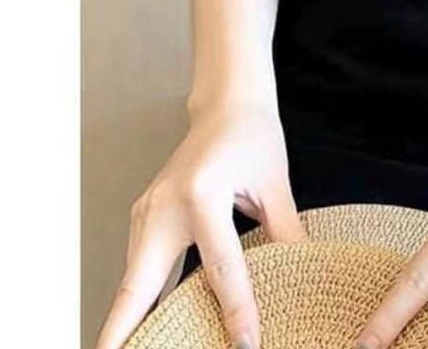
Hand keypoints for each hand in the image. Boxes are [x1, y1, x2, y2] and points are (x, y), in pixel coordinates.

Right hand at [94, 101, 304, 348]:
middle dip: (124, 332)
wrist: (226, 103)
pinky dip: (138, 300)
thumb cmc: (252, 135)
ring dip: (130, 321)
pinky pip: (138, 268)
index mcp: (202, 194)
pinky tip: (143, 328)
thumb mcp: (275, 184)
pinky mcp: (144, 217)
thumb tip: (302, 276)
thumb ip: (286, 233)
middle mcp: (164, 206)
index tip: (246, 344)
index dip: (235, 311)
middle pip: (140, 285)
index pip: (221, 267)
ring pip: (132, 281)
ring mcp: (147, 211)